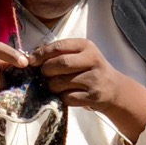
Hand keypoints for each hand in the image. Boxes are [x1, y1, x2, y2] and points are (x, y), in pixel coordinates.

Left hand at [29, 37, 145, 144]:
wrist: (114, 89)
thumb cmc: (90, 70)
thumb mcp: (81, 55)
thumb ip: (60, 53)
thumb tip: (32, 57)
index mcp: (86, 46)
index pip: (59, 46)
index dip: (41, 54)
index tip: (31, 61)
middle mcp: (92, 60)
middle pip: (60, 64)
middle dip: (46, 71)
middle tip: (43, 75)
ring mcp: (93, 79)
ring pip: (61, 83)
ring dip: (51, 86)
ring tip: (53, 86)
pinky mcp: (93, 97)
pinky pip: (67, 98)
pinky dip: (61, 97)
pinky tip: (64, 95)